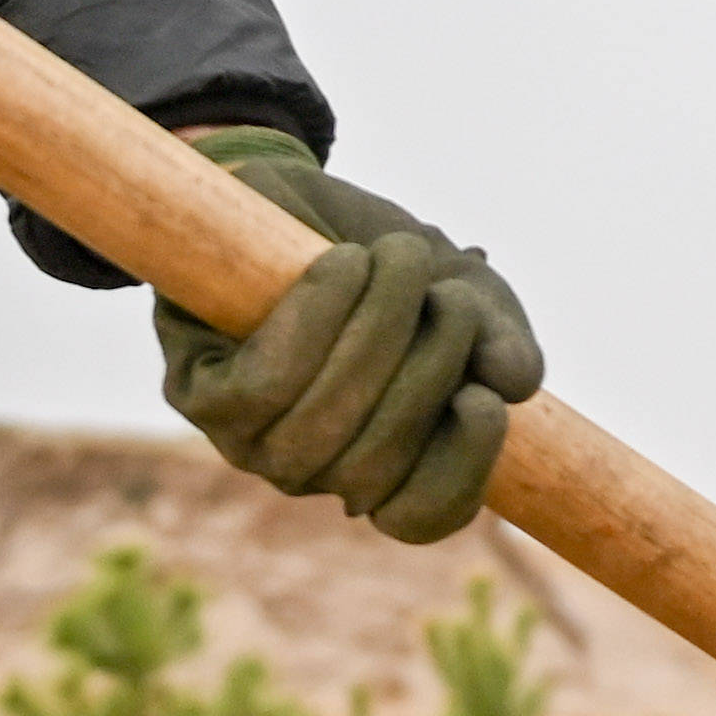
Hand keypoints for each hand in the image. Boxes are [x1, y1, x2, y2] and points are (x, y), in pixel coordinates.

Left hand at [152, 127, 535, 543]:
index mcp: (382, 465)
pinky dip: (316, 315)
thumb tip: (516, 382)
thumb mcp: (465, 292)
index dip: (459, 473)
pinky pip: (264, 385)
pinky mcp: (199, 393)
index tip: (483, 400)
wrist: (296, 197)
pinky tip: (344, 261)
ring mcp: (248, 442)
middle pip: (373, 467)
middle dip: (430, 367)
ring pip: (319, 423)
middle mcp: (313, 470)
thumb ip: (499, 339)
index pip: (418, 517)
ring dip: (378, 326)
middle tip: (452, 293)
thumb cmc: (388, 261)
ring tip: (402, 255)